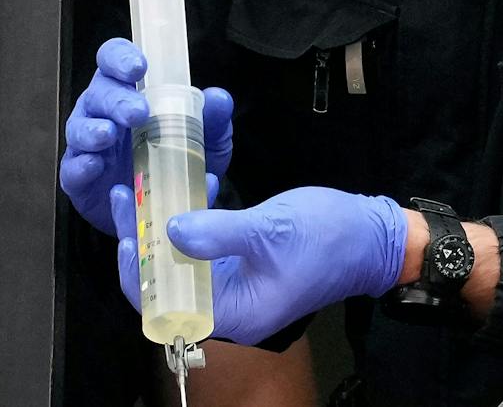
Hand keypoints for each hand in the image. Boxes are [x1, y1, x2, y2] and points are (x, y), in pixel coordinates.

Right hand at [59, 37, 233, 231]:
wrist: (166, 209)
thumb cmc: (180, 161)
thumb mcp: (207, 141)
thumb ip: (214, 119)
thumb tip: (218, 98)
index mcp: (130, 91)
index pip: (114, 60)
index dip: (120, 57)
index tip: (139, 66)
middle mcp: (104, 112)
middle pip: (99, 92)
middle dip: (116, 99)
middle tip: (138, 112)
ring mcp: (88, 145)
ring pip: (80, 127)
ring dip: (92, 129)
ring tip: (108, 135)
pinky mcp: (79, 179)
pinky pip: (72, 168)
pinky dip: (81, 165)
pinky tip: (95, 165)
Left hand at [111, 185, 408, 345]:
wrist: (376, 237)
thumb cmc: (329, 236)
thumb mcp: (271, 229)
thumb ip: (218, 232)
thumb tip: (168, 227)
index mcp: (234, 311)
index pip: (164, 303)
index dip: (137, 268)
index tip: (125, 228)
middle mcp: (229, 307)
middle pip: (167, 282)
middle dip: (143, 241)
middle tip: (129, 196)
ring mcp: (237, 287)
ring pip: (182, 264)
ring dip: (162, 230)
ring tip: (146, 190)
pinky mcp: (244, 266)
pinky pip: (204, 252)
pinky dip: (190, 226)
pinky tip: (186, 193)